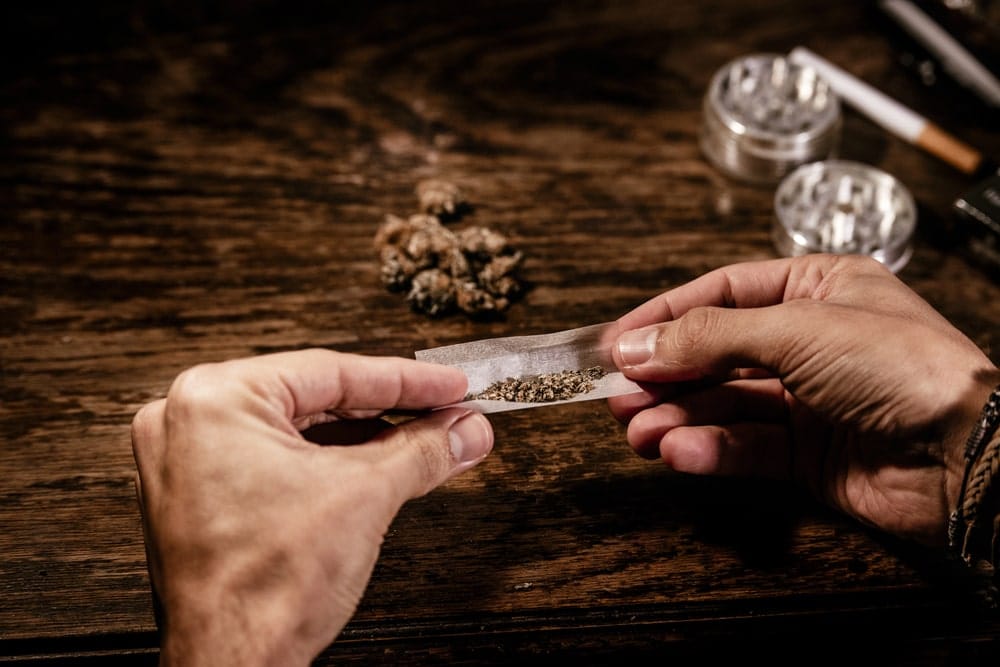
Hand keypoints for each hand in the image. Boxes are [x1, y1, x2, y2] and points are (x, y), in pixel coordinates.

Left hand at [130, 349, 492, 665]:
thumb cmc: (263, 589)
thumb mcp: (366, 495)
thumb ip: (423, 450)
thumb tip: (462, 430)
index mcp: (214, 399)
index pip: (332, 373)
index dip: (406, 380)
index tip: (448, 386)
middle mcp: (188, 422)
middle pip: (316, 399)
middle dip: (391, 411)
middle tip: (446, 413)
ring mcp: (189, 462)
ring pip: (299, 431)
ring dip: (366, 438)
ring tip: (426, 439)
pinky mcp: (202, 497)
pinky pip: (278, 460)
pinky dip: (331, 463)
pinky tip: (379, 464)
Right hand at [609, 255, 999, 546]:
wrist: (968, 456)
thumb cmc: (902, 368)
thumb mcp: (795, 331)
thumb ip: (708, 337)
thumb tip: (636, 346)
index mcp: (815, 289)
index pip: (721, 294)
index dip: (665, 317)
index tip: (616, 342)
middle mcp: (808, 342)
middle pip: (714, 354)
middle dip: (664, 376)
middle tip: (616, 396)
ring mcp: (808, 400)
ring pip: (723, 405)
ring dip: (677, 418)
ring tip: (638, 432)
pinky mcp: (808, 455)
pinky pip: (745, 448)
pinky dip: (710, 451)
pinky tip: (680, 453)